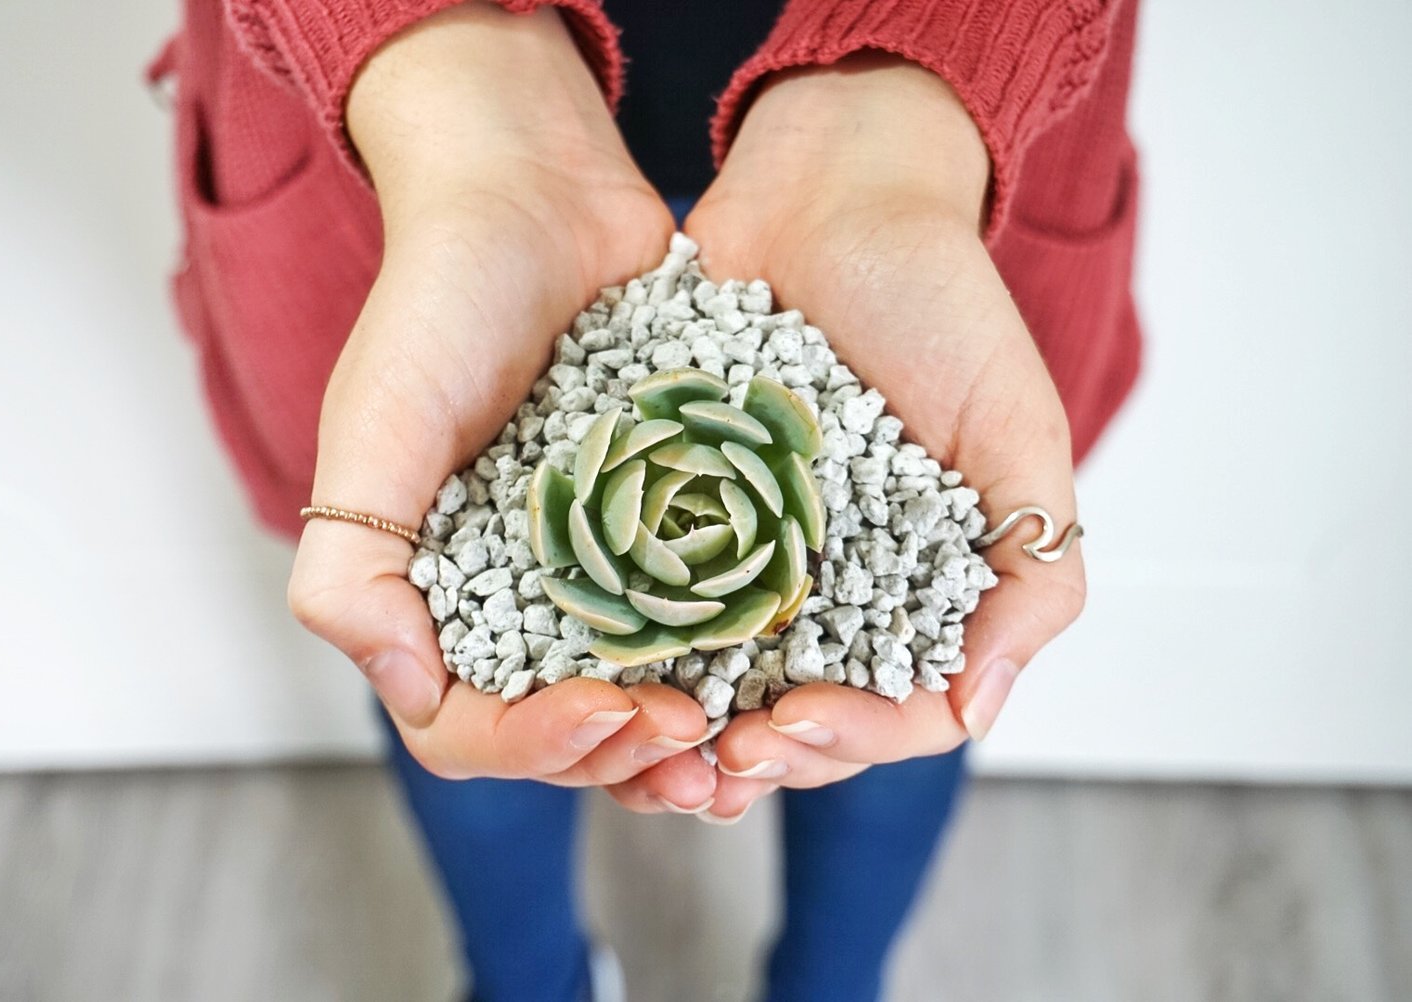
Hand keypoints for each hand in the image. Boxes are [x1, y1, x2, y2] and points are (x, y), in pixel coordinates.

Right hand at [288, 3, 712, 795]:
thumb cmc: (440, 300)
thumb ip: (353, 556)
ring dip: (687, 736)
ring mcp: (597, 568)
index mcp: (433, 595)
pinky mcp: (668, 527)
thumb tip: (399, 677)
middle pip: (564, 733)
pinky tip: (783, 668)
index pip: (468, 727)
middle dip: (624, 757)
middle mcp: (515, 596)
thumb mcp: (377, 421)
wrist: (536, 197)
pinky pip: (702, 618)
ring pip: (640, 695)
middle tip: (695, 742)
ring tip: (746, 740)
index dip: (534, 745)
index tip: (611, 707)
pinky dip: (735, 659)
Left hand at [609, 55, 1086, 820]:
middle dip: (759, 755)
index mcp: (921, 584)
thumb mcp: (1015, 427)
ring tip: (645, 739)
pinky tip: (598, 668)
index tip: (792, 725)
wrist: (831, 192)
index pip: (897, 708)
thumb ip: (1034, 569)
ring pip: (719, 679)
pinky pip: (649, 596)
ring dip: (686, 727)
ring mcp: (751, 552)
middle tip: (709, 762)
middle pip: (801, 714)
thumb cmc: (939, 301)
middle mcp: (835, 584)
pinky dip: (631, 645)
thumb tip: (979, 708)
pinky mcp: (676, 507)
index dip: (850, 738)